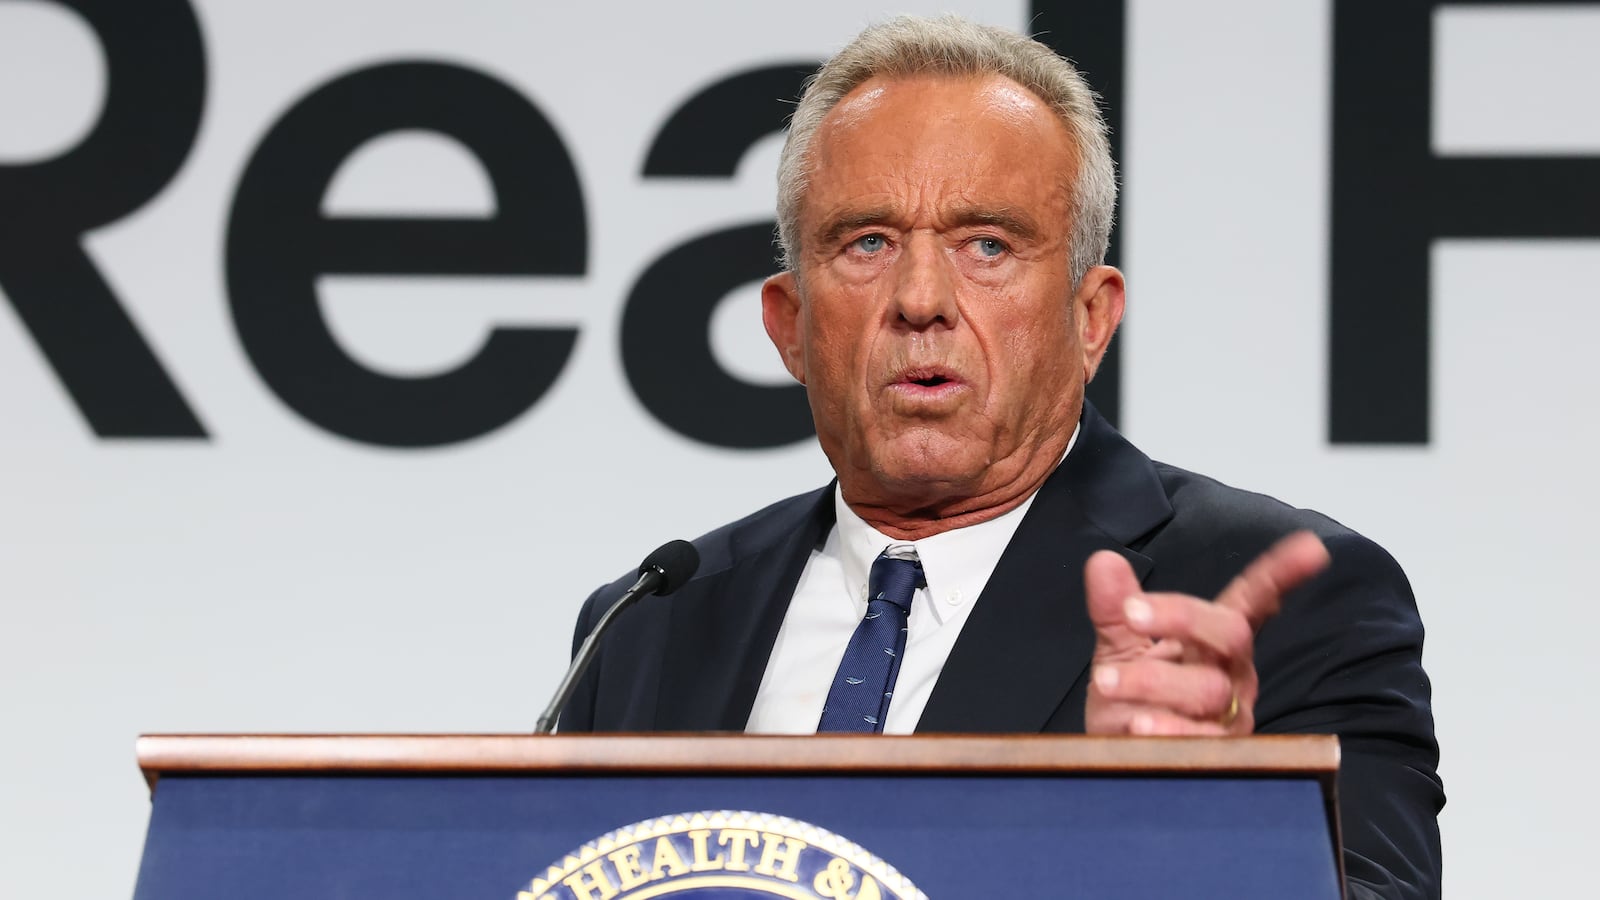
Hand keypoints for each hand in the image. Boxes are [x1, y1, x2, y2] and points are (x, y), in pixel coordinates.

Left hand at [1083, 531, 1330, 734]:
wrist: (1119, 759)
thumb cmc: (1131, 701)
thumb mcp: (1120, 649)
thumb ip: (1114, 608)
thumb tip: (1103, 560)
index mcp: (1214, 641)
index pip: (1253, 601)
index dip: (1281, 574)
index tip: (1310, 546)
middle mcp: (1232, 674)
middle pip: (1231, 634)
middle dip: (1181, 616)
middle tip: (1131, 613)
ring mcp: (1229, 717)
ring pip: (1209, 689)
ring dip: (1152, 681)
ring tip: (1107, 682)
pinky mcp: (1217, 757)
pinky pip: (1200, 740)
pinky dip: (1166, 729)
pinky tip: (1138, 725)